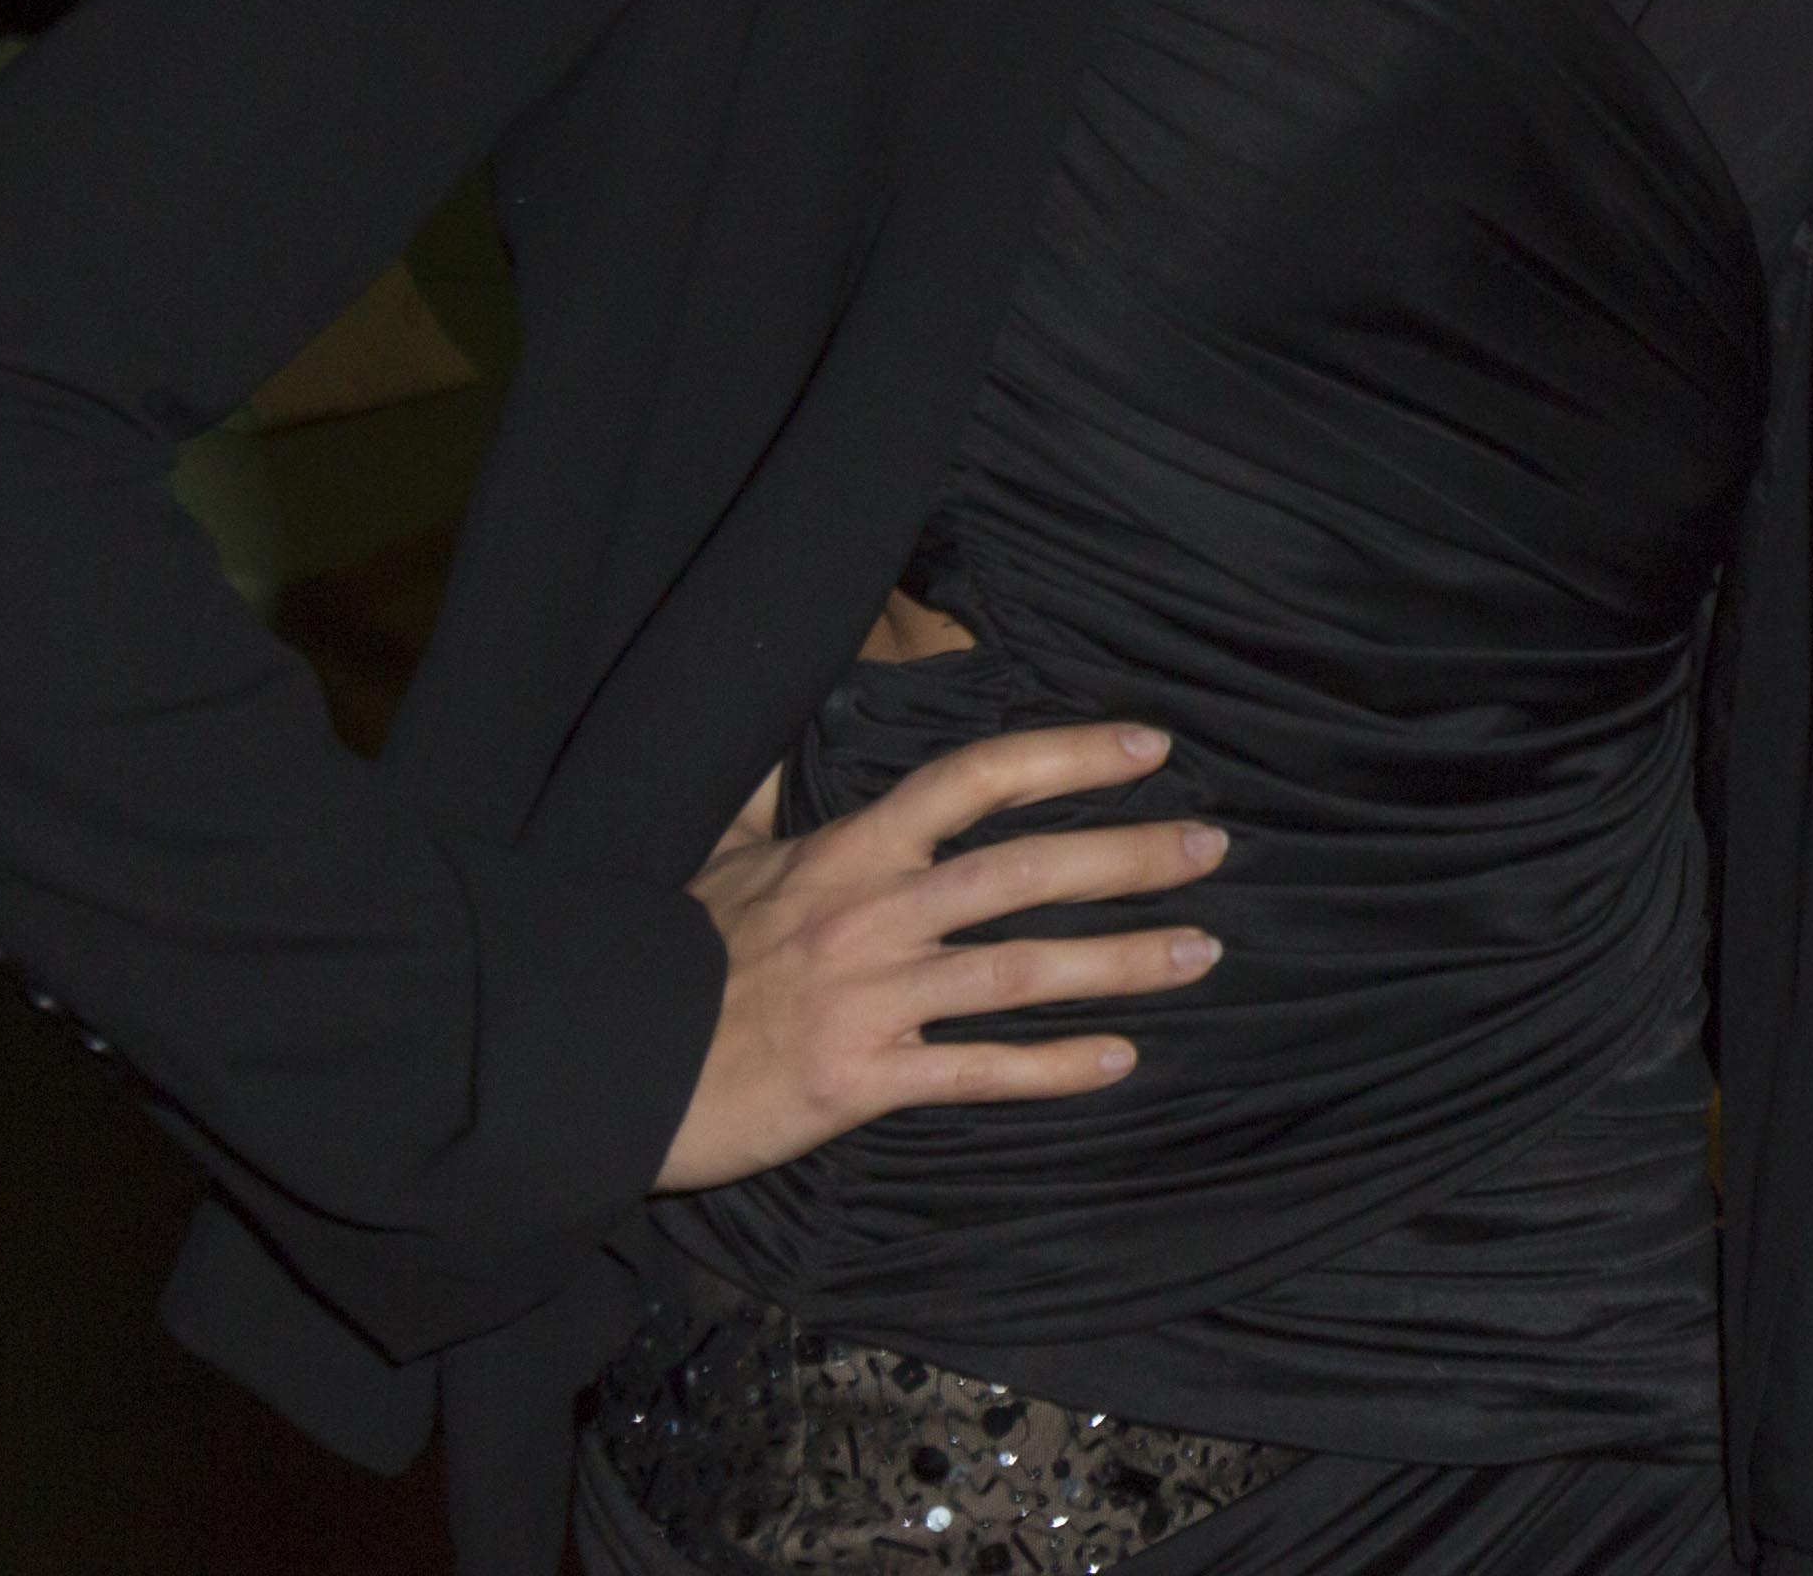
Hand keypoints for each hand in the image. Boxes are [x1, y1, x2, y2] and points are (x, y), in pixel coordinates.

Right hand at [651, 718, 1222, 1193]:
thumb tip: (784, 732)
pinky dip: (1053, 1068)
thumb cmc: (664, 955)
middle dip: (1127, 857)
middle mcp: (871, 915)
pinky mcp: (859, 1080)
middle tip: (1213, 846)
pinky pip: (976, 1072)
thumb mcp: (717, 854)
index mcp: (846, 851)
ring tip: (1201, 953)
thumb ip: (768, 797)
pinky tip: (1121, 1061)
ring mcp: (870, 999)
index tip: (1148, 746)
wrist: (600, 1060)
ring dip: (1121, 961)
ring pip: (1019, 971)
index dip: (1065, 757)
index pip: (973, 781)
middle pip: (1022, 871)